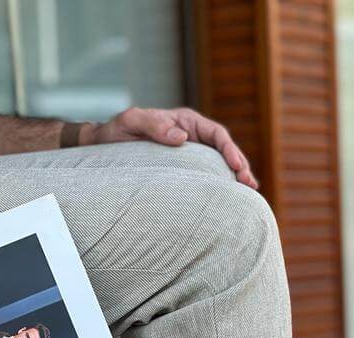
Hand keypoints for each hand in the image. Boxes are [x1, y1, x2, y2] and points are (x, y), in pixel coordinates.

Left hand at [85, 107, 257, 188]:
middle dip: (239, 166)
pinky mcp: (184, 171)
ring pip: (219, 166)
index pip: (216, 134)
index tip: (236, 166)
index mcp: (185, 122)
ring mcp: (190, 155)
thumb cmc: (116, 132)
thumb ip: (154, 125)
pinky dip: (219, 186)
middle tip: (249, 184)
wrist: (104, 145)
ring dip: (234, 178)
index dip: (229, 150)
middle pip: (224, 151)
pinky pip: (206, 177)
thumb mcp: (131, 122)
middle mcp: (192, 137)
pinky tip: (229, 200)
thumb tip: (182, 138)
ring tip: (249, 192)